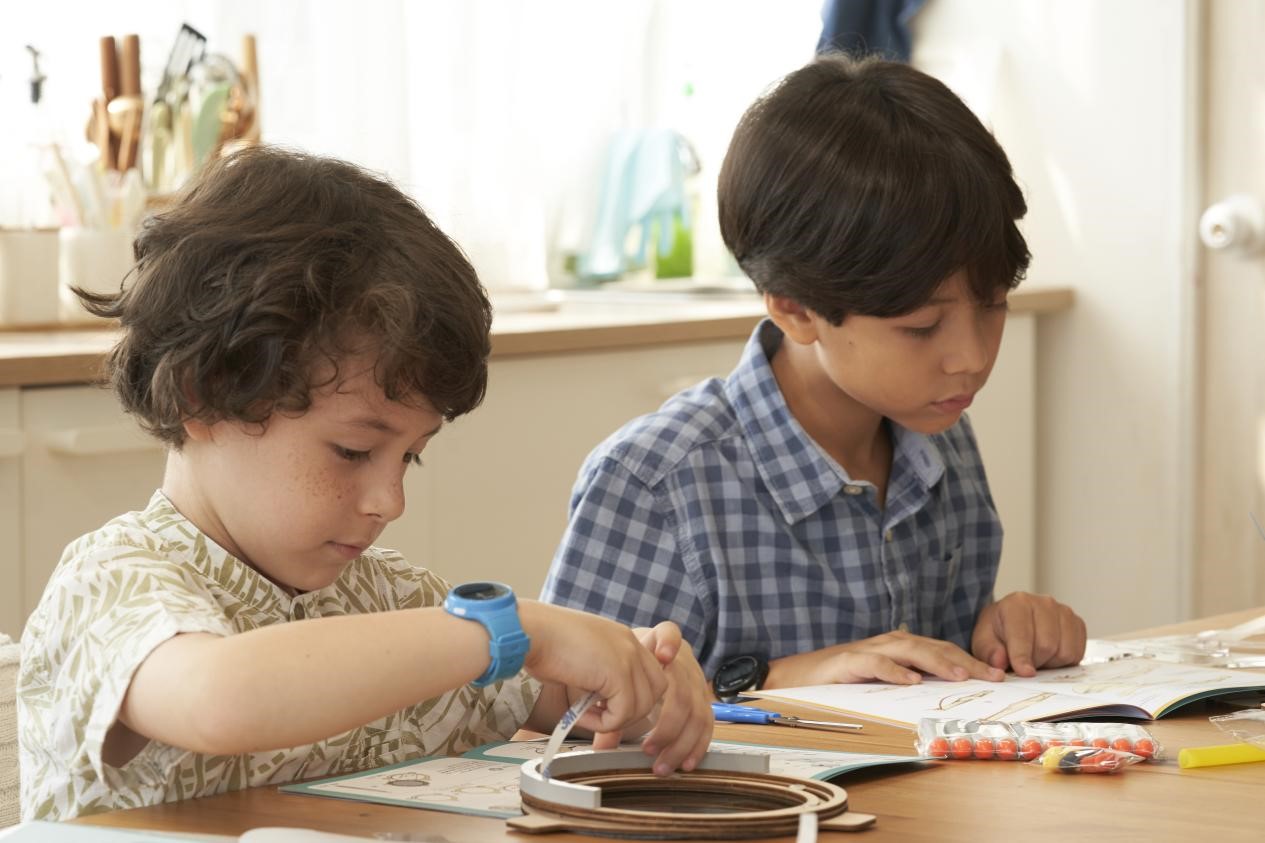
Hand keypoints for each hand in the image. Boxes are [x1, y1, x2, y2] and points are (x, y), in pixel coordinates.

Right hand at [519, 601, 668, 736]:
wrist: (529, 632)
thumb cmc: (543, 643)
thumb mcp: (584, 656)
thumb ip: (602, 673)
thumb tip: (606, 703)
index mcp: (623, 638)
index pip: (650, 674)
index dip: (632, 695)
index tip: (606, 705)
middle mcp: (631, 644)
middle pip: (656, 691)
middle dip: (631, 710)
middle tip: (599, 713)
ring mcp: (628, 657)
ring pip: (643, 707)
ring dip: (614, 719)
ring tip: (584, 713)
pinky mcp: (618, 674)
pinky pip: (622, 714)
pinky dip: (601, 723)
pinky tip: (578, 712)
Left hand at [589, 622, 712, 774]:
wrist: (648, 662)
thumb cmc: (629, 669)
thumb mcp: (617, 680)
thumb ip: (610, 708)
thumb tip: (602, 746)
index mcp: (658, 644)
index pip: (669, 633)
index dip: (669, 643)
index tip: (663, 656)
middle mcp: (682, 660)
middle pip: (683, 690)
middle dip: (667, 726)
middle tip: (647, 749)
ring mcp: (696, 679)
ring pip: (698, 712)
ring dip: (681, 744)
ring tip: (661, 766)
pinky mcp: (703, 699)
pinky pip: (707, 723)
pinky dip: (697, 746)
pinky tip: (685, 763)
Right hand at [764, 630, 1004, 688]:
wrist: (798, 675)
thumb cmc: (844, 679)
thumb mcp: (884, 681)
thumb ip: (911, 680)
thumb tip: (949, 692)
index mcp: (900, 647)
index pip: (942, 650)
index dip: (971, 660)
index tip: (998, 675)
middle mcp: (889, 643)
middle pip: (933, 647)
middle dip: (965, 661)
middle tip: (992, 675)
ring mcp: (869, 650)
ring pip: (910, 651)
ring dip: (937, 662)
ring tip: (960, 674)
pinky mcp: (849, 661)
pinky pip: (876, 664)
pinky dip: (894, 670)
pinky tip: (911, 679)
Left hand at [971, 592, 1086, 676]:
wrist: (1012, 622)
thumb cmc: (998, 632)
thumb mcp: (983, 642)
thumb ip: (989, 652)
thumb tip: (1000, 662)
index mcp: (1017, 603)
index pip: (1023, 634)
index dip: (1022, 657)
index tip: (1023, 672)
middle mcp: (1044, 603)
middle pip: (1047, 646)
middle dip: (1035, 662)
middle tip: (1024, 663)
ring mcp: (1064, 612)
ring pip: (1065, 652)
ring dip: (1050, 663)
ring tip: (1036, 657)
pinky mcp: (1077, 624)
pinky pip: (1078, 653)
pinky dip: (1064, 661)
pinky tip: (1050, 655)